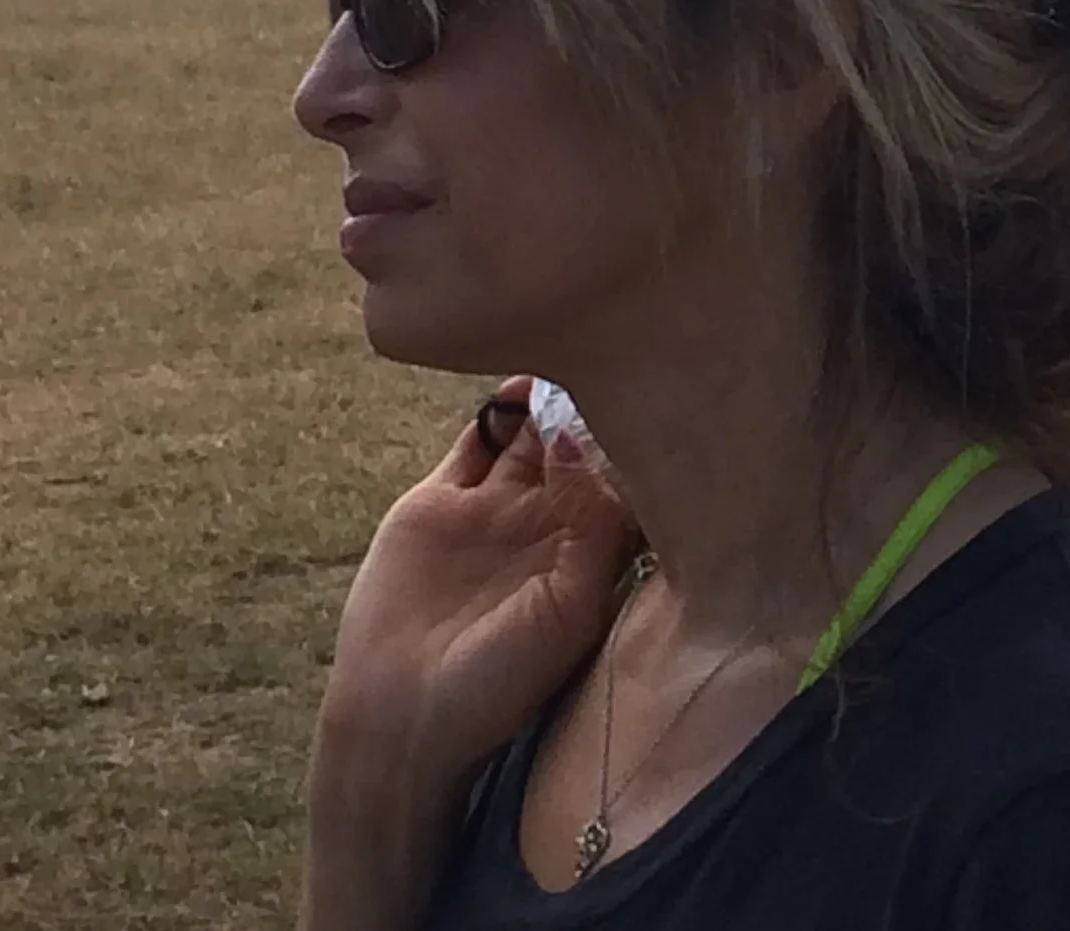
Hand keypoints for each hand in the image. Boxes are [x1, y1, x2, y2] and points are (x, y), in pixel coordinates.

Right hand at [317, 377, 635, 793]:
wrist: (403, 716)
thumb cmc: (502, 680)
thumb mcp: (570, 608)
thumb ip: (589, 526)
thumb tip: (579, 445)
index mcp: (592, 552)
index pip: (631, 478)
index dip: (647, 439)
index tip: (667, 394)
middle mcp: (549, 525)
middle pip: (585, 445)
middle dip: (602, 403)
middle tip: (621, 354)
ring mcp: (496, 510)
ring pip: (533, 435)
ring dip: (551, 397)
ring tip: (571, 354)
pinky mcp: (440, 503)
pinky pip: (477, 442)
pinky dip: (496, 410)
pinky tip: (516, 384)